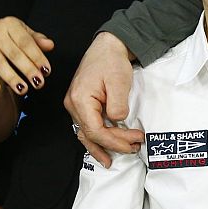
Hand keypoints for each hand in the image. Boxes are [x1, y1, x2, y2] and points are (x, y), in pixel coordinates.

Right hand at [0, 17, 54, 96]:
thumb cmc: (8, 37)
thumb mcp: (22, 33)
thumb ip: (37, 40)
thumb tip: (50, 45)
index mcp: (10, 24)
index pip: (26, 42)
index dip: (37, 57)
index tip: (46, 71)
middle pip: (14, 54)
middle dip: (28, 69)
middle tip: (39, 83)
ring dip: (11, 77)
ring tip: (23, 89)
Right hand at [66, 33, 144, 165]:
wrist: (106, 47)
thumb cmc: (111, 61)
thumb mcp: (119, 82)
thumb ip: (118, 105)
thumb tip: (118, 121)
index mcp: (80, 99)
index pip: (96, 130)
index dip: (116, 140)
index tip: (134, 140)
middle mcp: (73, 105)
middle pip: (91, 135)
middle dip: (113, 144)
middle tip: (134, 147)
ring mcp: (75, 105)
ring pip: (85, 134)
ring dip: (100, 148)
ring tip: (111, 161)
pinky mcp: (81, 105)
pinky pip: (87, 127)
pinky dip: (96, 139)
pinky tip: (103, 148)